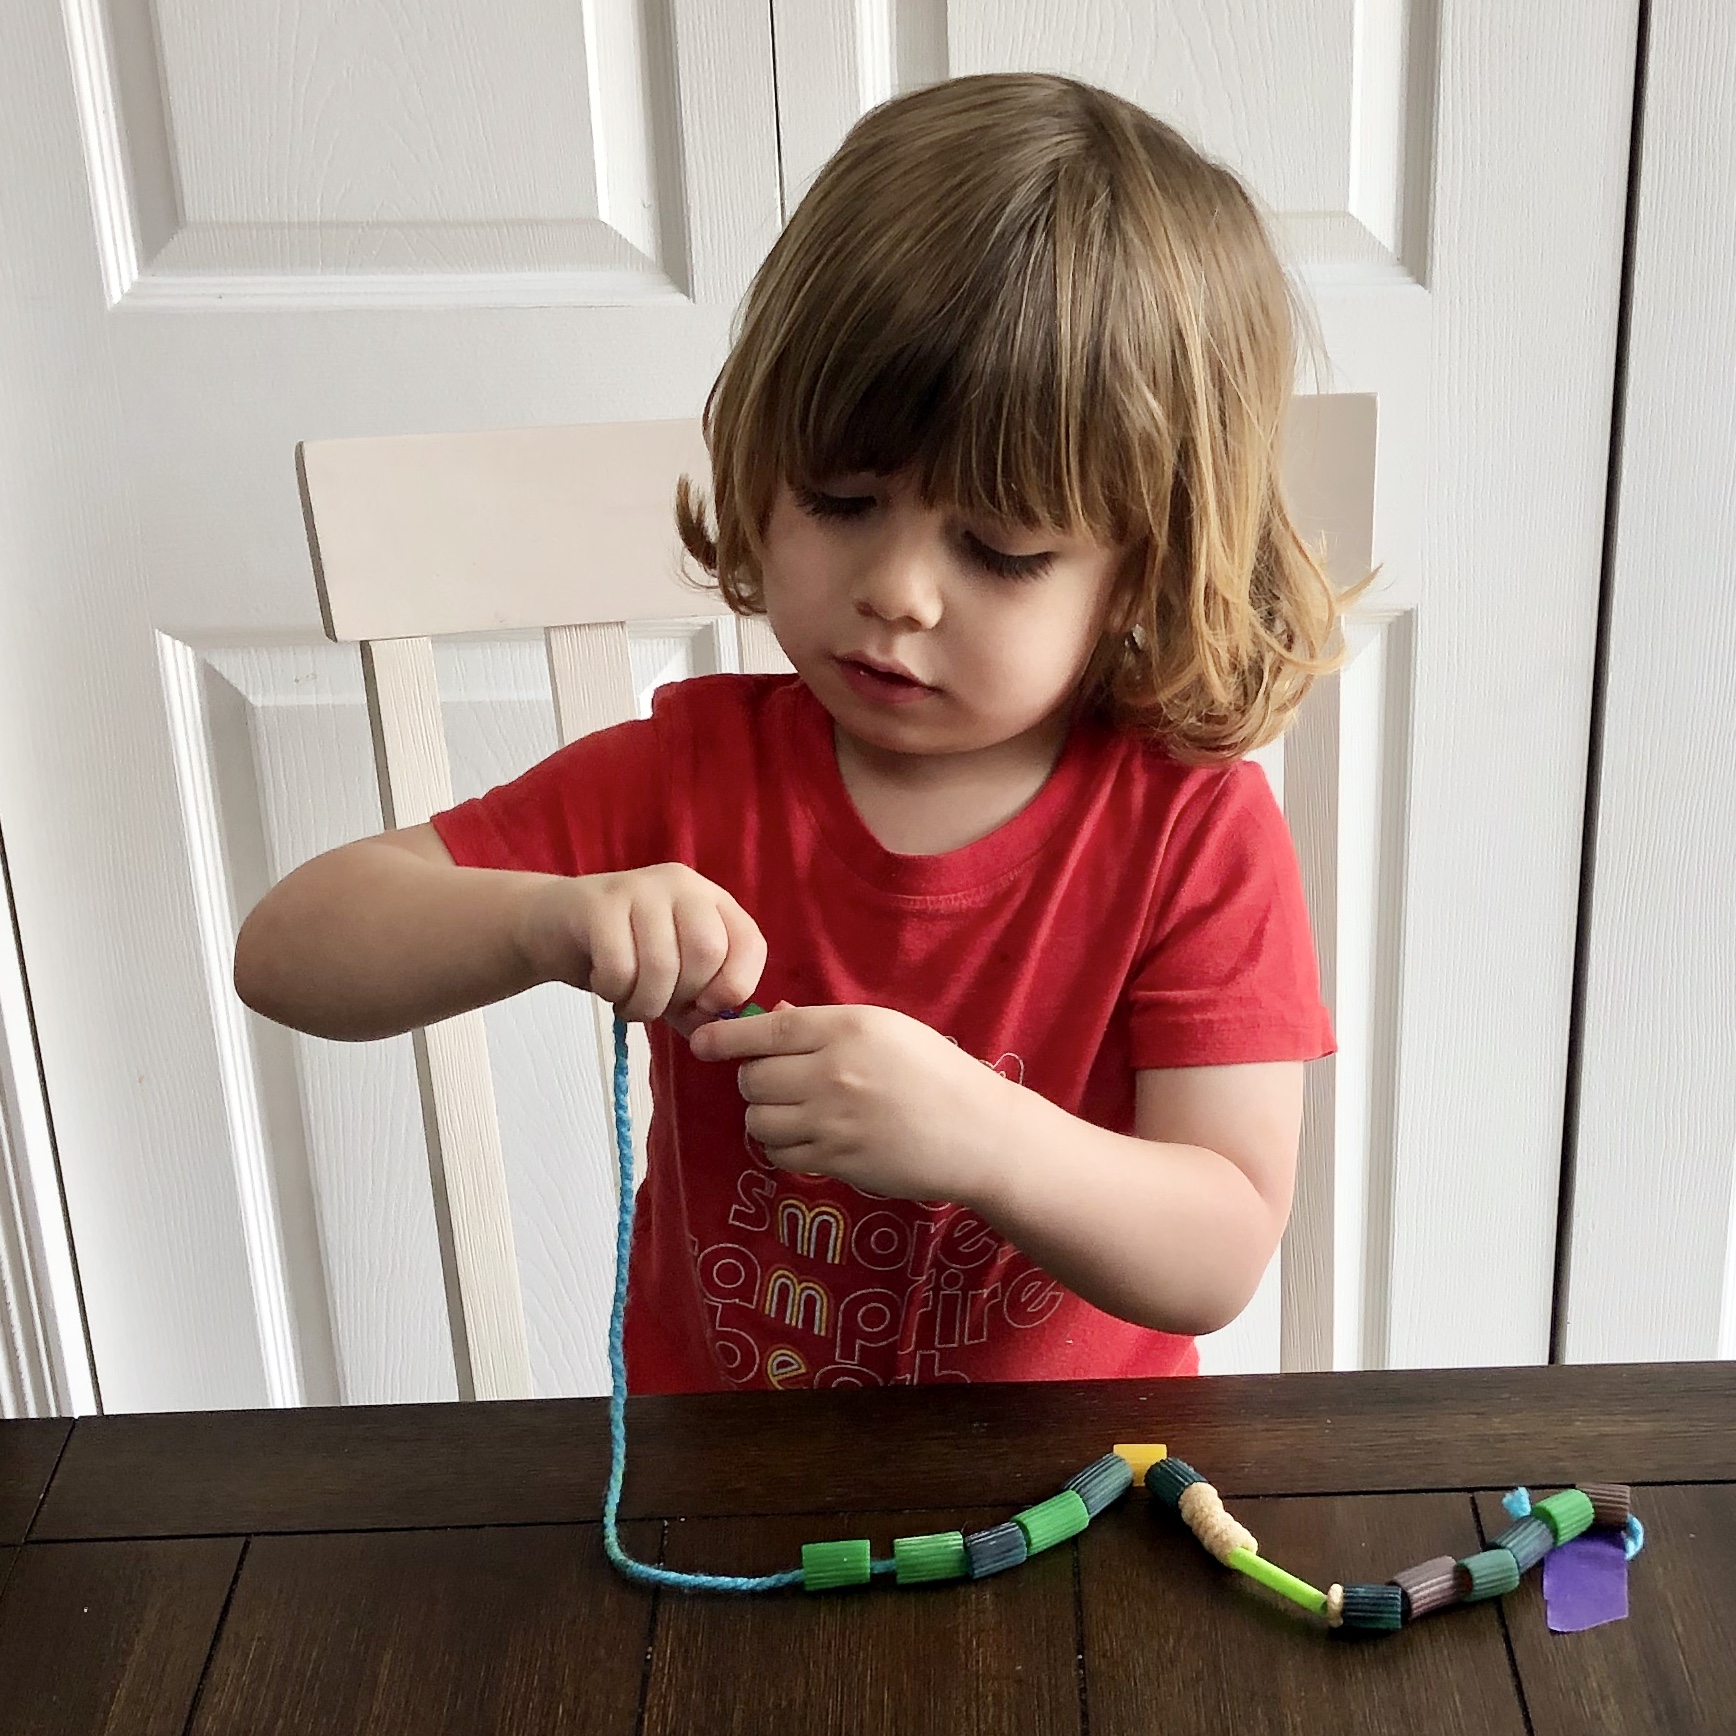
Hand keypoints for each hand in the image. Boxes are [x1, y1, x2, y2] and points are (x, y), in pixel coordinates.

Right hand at [515, 863, 764, 1027]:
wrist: (550, 925)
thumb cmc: (623, 953)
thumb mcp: (673, 979)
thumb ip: (701, 1004)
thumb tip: (722, 1031)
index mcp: (711, 900)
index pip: (749, 943)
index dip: (734, 986)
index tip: (705, 1008)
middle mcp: (682, 885)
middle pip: (707, 952)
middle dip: (684, 997)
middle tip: (659, 1004)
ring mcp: (639, 889)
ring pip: (661, 965)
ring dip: (645, 1004)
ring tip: (629, 1002)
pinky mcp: (598, 905)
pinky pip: (619, 967)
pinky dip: (614, 993)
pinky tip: (605, 986)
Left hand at [688, 1002, 1007, 1201]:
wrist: (977, 1132)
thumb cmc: (934, 1072)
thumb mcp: (885, 1029)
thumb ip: (824, 1025)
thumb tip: (767, 1019)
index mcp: (847, 1029)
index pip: (766, 1031)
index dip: (724, 1037)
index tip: (701, 1042)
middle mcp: (834, 1072)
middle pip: (753, 1078)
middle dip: (756, 1080)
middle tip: (779, 1082)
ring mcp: (833, 1121)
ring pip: (758, 1120)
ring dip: (765, 1116)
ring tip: (792, 1111)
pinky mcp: (836, 1160)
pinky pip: (780, 1154)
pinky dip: (782, 1146)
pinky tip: (807, 1137)